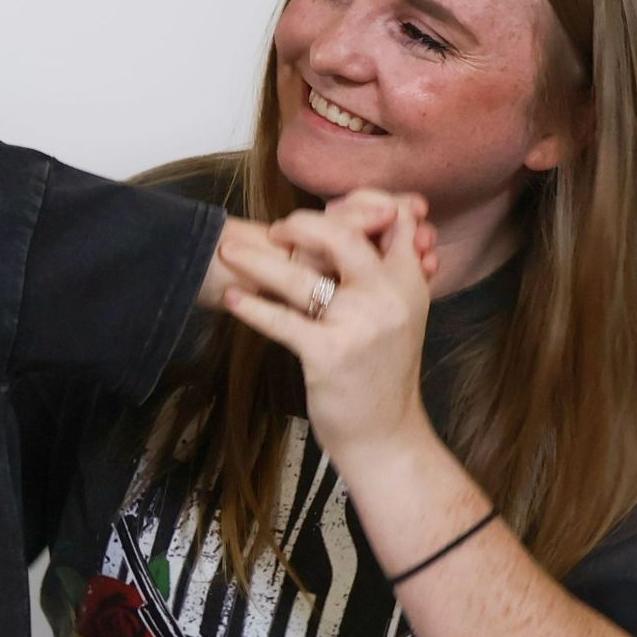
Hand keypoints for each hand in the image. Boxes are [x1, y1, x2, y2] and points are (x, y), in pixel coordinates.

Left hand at [215, 189, 437, 469]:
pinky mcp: (329, 353)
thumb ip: (390, 273)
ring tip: (228, 252)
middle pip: (343, 235)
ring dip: (257, 261)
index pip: (393, 219)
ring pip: (301, 277)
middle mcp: (387, 296)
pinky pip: (282, 321)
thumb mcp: (401, 315)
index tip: (330, 206)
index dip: (361, 203)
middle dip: (302, 224)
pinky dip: (252, 308)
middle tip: (275, 230)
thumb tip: (380, 224)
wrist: (386, 433)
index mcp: (408, 282)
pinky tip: (232, 300)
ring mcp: (358, 324)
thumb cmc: (384, 373)